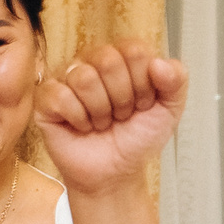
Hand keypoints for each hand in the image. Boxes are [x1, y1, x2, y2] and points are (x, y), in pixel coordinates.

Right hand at [36, 41, 187, 193]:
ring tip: (101, 123)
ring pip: (84, 78)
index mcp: (121, 57)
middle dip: (122, 98)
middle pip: (108, 60)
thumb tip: (160, 63)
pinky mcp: (46, 99)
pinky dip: (78, 119)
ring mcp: (66, 78)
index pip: (134, 50)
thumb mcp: (169, 111)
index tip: (142, 104)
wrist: (115, 173)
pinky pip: (60, 96)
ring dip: (100, 111)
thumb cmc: (136, 139)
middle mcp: (92, 61)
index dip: (143, 83)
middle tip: (121, 115)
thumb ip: (176, 81)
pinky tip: (82, 127)